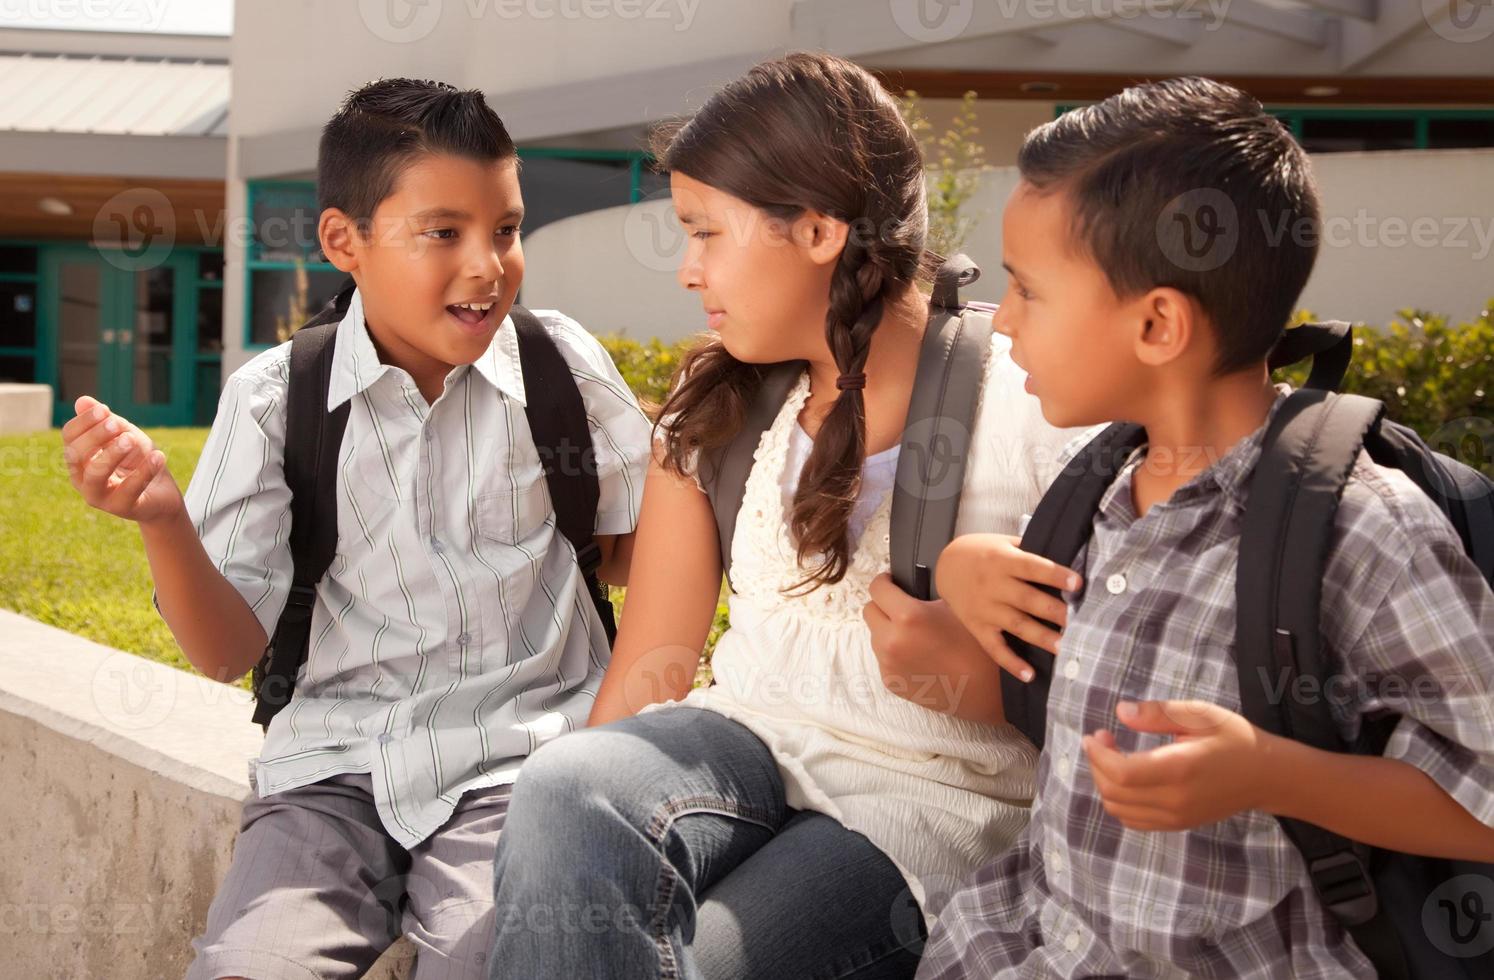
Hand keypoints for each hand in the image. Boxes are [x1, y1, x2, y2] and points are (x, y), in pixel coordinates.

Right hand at [62, 395, 183, 525]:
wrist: (163, 493)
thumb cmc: (138, 461)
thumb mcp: (125, 435)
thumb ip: (106, 421)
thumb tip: (82, 401)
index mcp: (79, 459)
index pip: (69, 437)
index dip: (85, 421)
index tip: (105, 410)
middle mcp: (82, 479)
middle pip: (76, 455)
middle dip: (96, 436)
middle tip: (117, 424)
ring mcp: (100, 497)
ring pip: (95, 475)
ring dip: (112, 454)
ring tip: (132, 440)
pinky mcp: (122, 508)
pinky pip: (129, 489)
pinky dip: (145, 470)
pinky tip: (159, 455)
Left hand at [862, 572, 997, 718]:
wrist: (984, 690)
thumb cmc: (975, 646)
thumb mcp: (955, 608)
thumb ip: (926, 595)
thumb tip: (911, 585)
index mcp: (908, 616)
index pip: (877, 588)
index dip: (884, 581)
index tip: (892, 582)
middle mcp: (891, 640)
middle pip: (869, 611)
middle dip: (883, 605)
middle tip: (901, 606)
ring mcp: (888, 663)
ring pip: (874, 635)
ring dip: (887, 629)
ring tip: (913, 633)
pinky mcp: (890, 682)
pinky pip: (883, 657)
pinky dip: (894, 652)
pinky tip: (917, 654)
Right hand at [934, 533, 1079, 680]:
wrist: (946, 566)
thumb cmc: (983, 552)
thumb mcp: (1003, 543)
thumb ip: (1030, 551)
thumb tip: (1068, 558)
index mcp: (1002, 560)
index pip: (1032, 567)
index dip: (1055, 575)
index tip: (1077, 584)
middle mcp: (993, 585)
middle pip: (1027, 599)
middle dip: (1054, 611)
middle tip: (1079, 621)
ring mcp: (984, 608)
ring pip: (1016, 625)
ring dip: (1041, 637)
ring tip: (1063, 647)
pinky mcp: (977, 627)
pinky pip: (994, 648)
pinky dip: (1010, 662)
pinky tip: (1028, 675)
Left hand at [1083, 700, 1279, 831]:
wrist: (1266, 775)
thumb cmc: (1233, 738)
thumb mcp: (1199, 714)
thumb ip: (1158, 713)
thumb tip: (1121, 711)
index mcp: (1180, 769)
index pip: (1122, 773)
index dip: (1098, 754)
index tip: (1094, 734)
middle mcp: (1175, 800)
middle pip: (1114, 791)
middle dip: (1097, 763)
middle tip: (1103, 738)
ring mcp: (1176, 817)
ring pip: (1118, 808)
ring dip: (1104, 782)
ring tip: (1113, 755)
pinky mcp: (1176, 824)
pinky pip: (1132, 820)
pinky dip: (1118, 800)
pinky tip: (1126, 776)